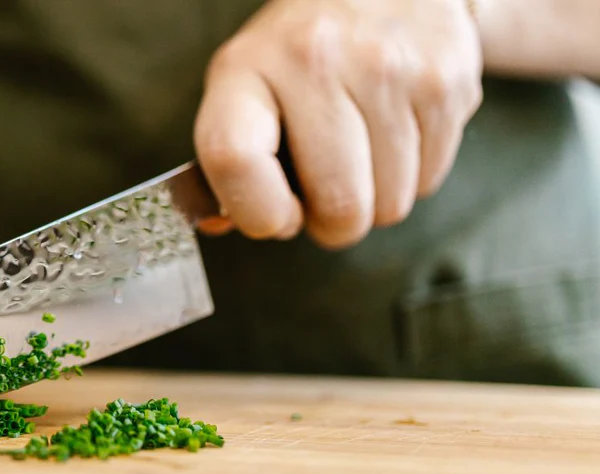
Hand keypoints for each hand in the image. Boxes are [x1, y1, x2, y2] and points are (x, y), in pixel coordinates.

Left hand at [193, 0, 482, 247]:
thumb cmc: (297, 56)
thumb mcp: (244, 87)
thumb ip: (229, 161)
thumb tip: (221, 225)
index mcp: (247, 67)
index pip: (235, 158)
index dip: (256, 211)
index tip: (275, 216)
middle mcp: (317, 60)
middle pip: (338, 206)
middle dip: (331, 223)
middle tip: (325, 192)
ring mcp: (389, 69)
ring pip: (389, 205)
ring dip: (374, 200)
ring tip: (359, 150)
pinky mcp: (446, 80)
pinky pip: (429, 181)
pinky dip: (410, 176)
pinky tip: (392, 132)